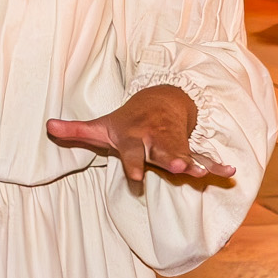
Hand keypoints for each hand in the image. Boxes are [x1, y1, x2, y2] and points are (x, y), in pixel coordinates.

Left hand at [45, 84, 233, 198]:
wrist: (161, 100)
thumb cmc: (127, 121)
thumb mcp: (102, 127)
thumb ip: (76, 131)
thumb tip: (47, 126)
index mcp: (134, 136)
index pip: (131, 152)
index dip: (132, 164)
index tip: (134, 177)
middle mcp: (155, 139)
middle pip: (162, 151)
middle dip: (170, 159)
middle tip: (178, 167)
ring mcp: (174, 143)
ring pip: (184, 154)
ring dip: (193, 163)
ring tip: (200, 172)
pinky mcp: (188, 148)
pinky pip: (204, 157)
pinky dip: (216, 164)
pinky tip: (230, 171)